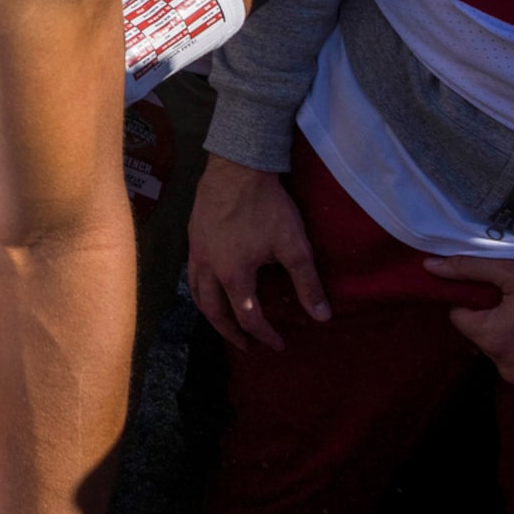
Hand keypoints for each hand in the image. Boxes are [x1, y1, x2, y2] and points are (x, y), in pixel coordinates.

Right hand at [187, 155, 330, 348]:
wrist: (237, 167)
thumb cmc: (267, 207)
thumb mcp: (294, 246)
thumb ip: (307, 284)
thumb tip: (321, 317)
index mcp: (234, 276)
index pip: (247, 317)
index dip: (264, 335)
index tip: (278, 345)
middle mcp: (209, 269)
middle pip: (213, 313)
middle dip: (231, 333)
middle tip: (246, 346)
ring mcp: (196, 252)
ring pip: (197, 294)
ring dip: (211, 314)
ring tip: (225, 322)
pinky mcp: (192, 236)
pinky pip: (192, 274)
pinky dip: (201, 290)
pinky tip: (212, 285)